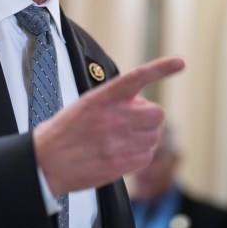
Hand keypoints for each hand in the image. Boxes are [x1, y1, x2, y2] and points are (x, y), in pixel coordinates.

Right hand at [32, 56, 185, 195]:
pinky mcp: (121, 163)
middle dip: (149, 119)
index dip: (162, 68)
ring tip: (122, 142)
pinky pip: (146, 157)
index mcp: (102, 98)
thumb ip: (113, 101)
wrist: (46, 162)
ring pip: (154, 137)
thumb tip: (139, 104)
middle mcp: (113, 117)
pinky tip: (121, 155)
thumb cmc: (64, 133)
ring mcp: (119, 141)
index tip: (180, 63)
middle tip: (133, 123)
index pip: (138, 77)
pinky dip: (138, 157)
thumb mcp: (85, 105)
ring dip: (144, 139)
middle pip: (157, 114)